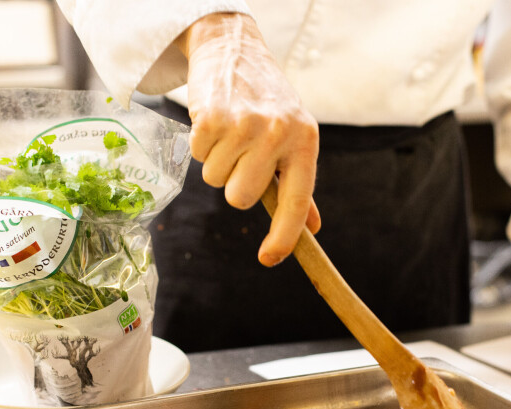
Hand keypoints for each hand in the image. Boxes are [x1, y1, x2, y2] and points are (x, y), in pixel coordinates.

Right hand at [177, 13, 320, 266]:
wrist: (233, 47)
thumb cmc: (267, 101)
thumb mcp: (293, 136)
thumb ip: (299, 183)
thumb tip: (313, 228)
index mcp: (305, 141)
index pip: (297, 201)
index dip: (284, 236)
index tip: (269, 259)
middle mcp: (278, 133)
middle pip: (242, 198)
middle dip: (233, 184)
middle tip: (240, 155)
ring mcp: (245, 124)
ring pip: (215, 180)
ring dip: (215, 162)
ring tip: (228, 132)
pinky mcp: (213, 116)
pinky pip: (197, 157)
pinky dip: (200, 144)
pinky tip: (213, 120)